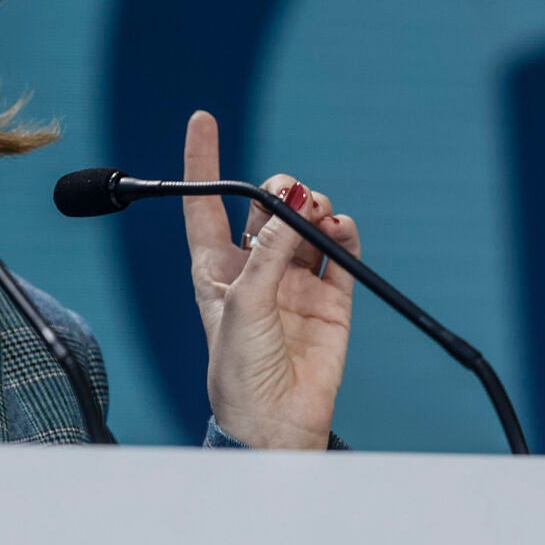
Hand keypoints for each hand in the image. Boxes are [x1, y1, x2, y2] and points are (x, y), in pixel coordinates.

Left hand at [182, 110, 359, 448]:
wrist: (276, 424)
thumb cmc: (239, 372)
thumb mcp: (242, 304)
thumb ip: (270, 250)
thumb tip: (294, 200)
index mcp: (216, 270)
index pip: (204, 206)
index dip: (202, 162)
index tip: (204, 120)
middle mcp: (255, 271)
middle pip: (265, 207)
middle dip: (278, 191)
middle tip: (293, 198)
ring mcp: (295, 284)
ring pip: (305, 224)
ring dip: (312, 208)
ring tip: (318, 214)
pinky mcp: (331, 300)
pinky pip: (340, 252)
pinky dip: (342, 232)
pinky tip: (339, 227)